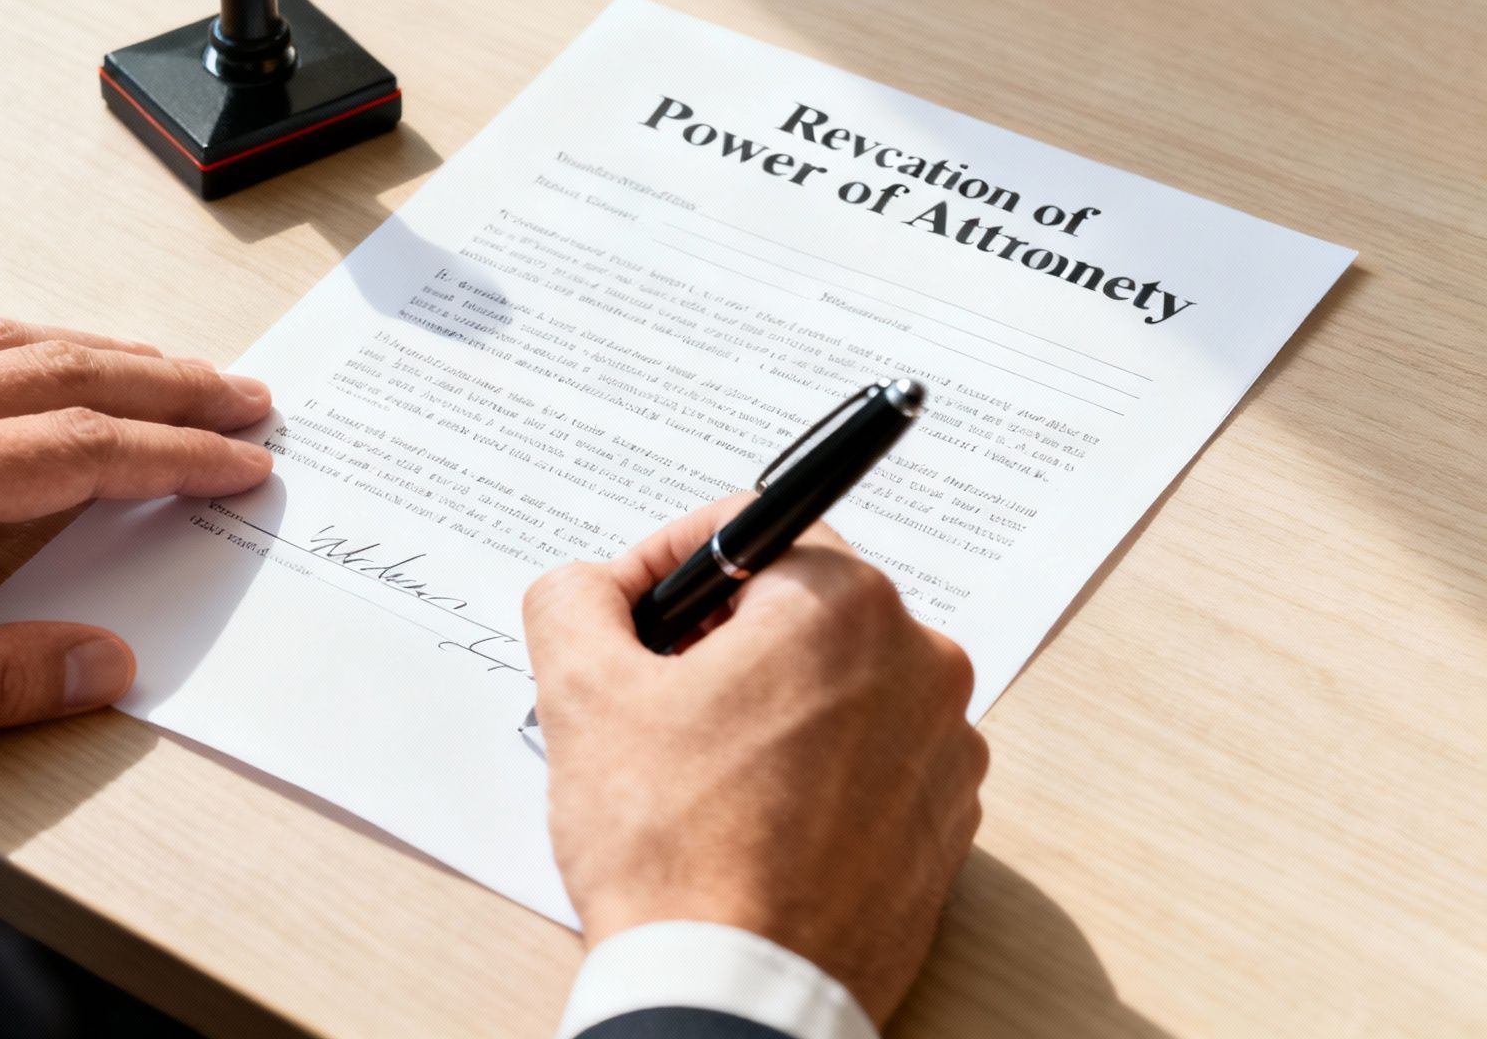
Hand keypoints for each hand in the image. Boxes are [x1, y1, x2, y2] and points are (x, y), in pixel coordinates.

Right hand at [523, 498, 986, 1025]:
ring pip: (835, 685)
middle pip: (798, 608)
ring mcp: (945, 751)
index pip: (752, 528)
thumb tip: (588, 587)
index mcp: (842, 607)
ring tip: (695, 768)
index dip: (668, 561)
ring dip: (766, 703)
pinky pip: (870, 759)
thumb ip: (575, 600)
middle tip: (652, 693)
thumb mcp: (582, 694)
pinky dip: (813, 768)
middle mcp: (920, 664)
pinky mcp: (946, 825)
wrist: (735, 994)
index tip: (630, 612)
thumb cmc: (672, 849)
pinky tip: (749, 817)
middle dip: (718, 637)